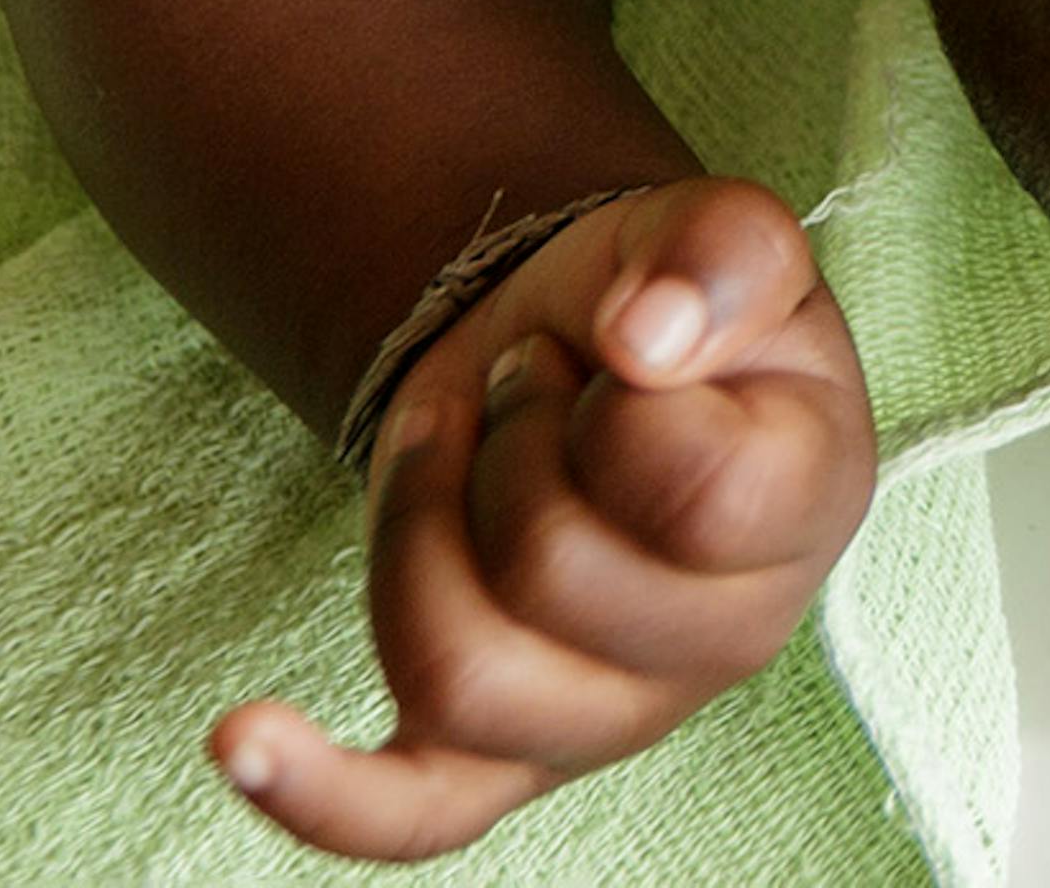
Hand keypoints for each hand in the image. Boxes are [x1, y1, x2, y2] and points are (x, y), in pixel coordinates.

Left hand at [215, 178, 875, 861]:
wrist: (586, 358)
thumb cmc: (668, 311)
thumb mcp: (717, 233)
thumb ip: (721, 251)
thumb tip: (646, 338)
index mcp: (805, 515)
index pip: (692, 494)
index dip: (616, 400)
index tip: (619, 344)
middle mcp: (728, 643)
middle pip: (549, 577)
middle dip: (500, 442)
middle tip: (527, 383)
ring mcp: (609, 717)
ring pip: (455, 671)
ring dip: (414, 521)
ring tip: (451, 446)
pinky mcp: (496, 758)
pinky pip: (408, 816)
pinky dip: (319, 794)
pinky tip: (244, 740)